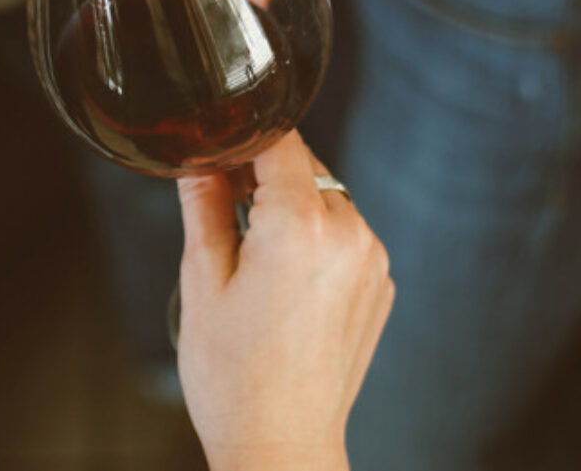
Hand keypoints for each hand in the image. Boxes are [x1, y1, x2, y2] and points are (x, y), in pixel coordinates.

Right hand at [177, 133, 392, 470]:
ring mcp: (372, 263)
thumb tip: (200, 163)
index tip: (218, 151)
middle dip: (266, 177)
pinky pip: (348, 238)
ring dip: (295, 209)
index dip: (243, 139)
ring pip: (329, 201)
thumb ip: (203, 206)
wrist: (281, 444)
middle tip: (225, 210)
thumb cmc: (236, 378)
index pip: (280, 142)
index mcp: (300, 226)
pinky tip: (286, 284)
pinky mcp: (381, 287)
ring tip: (255, 258)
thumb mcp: (202, 281)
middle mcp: (349, 236)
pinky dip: (319, 242)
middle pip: (308, 168)